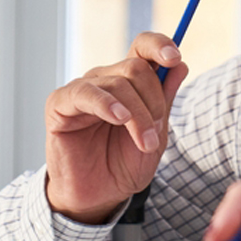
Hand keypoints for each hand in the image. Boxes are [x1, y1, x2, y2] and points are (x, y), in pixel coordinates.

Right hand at [43, 32, 188, 223]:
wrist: (100, 195)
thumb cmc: (125, 163)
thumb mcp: (156, 132)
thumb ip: (165, 99)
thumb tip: (180, 65)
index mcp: (130, 81)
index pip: (143, 46)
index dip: (160, 45)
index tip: (175, 58)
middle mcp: (105, 79)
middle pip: (136, 68)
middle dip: (154, 100)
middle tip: (155, 134)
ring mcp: (82, 90)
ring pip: (117, 83)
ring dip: (138, 115)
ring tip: (145, 142)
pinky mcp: (60, 105)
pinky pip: (84, 93)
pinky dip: (106, 104)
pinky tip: (119, 118)